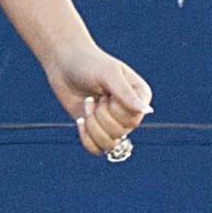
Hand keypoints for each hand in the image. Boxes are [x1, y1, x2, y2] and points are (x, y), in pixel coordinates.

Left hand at [48, 44, 151, 159]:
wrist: (64, 63)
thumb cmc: (89, 64)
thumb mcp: (108, 75)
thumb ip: (126, 94)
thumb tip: (148, 111)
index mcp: (140, 97)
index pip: (133, 119)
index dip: (113, 111)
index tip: (104, 93)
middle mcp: (130, 112)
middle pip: (121, 132)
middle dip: (100, 117)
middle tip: (92, 98)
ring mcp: (113, 122)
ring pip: (109, 144)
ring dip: (92, 128)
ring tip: (87, 106)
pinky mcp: (96, 129)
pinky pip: (97, 149)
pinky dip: (86, 139)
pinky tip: (79, 120)